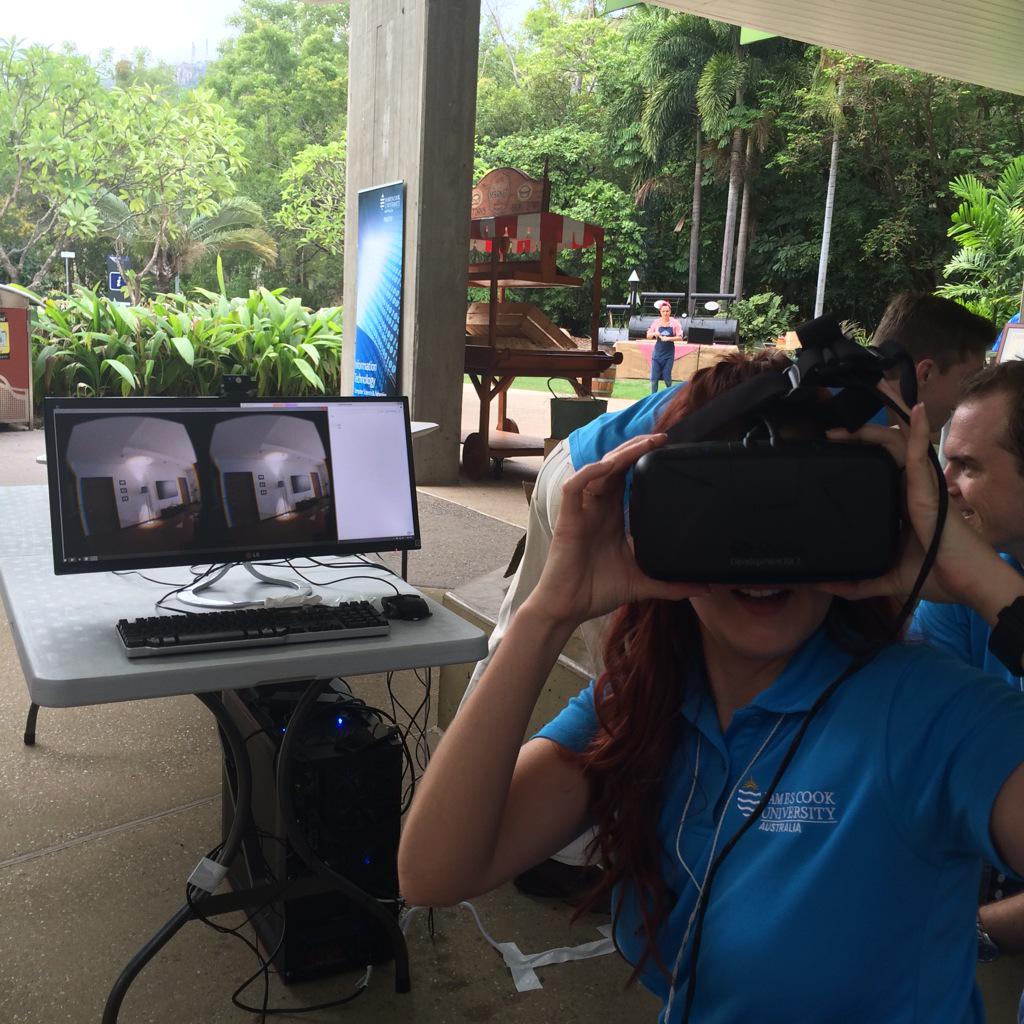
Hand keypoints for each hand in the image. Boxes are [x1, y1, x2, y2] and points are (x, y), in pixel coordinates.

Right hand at [526, 434, 707, 627]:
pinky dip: (588, 474)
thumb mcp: (642, 583)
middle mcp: (597, 509)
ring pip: (597, 470)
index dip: (644, 460)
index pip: (628, 478)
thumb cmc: (596, 591)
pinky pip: (573, 488)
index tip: (670, 450)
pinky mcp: (568, 521)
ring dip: (618, 454)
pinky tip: (606, 466)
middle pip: (614, 466)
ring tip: (642, 444)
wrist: (567, 609)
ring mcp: (582, 512)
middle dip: (636, 448)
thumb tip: (705, 588)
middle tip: (662, 437)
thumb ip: (672, 584)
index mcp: (613, 517)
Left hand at [818, 405, 1005, 608]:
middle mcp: (910, 488)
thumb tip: (823, 585)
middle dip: (859, 434)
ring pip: (899, 444)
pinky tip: (916, 409)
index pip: (878, 467)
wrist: (968, 585)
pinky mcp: (928, 491)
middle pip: (885, 449)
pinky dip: (918, 431)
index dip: (858, 452)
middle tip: (828, 432)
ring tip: (864, 399)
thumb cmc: (938, 575)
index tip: (828, 448)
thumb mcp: (887, 578)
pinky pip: (920, 456)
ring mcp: (920, 486)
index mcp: (900, 502)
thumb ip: (856, 582)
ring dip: (880, 423)